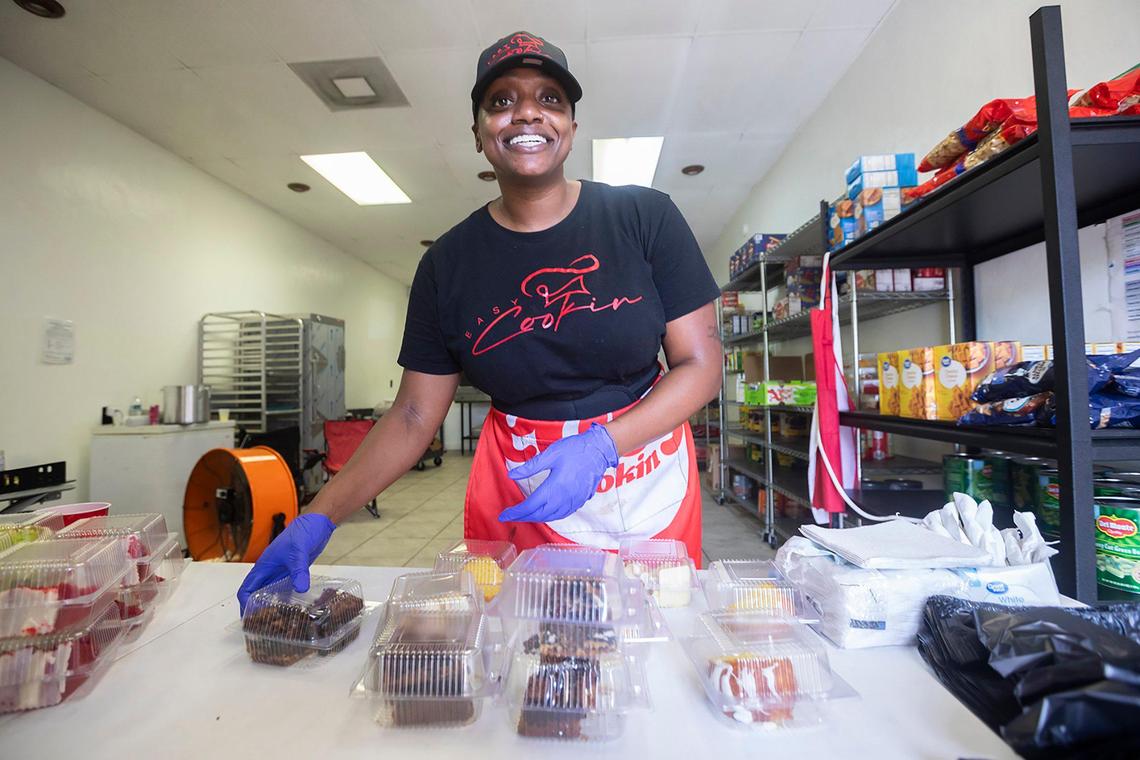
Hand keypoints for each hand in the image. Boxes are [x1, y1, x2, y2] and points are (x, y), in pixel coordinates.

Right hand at [236, 513, 335, 613]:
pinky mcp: (292, 572)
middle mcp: (270, 570)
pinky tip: (292, 609)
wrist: (317, 523)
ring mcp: (281, 571)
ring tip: (276, 622)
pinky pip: (284, 589)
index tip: (250, 618)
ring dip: (271, 605)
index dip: (245, 604)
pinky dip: (285, 599)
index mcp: (264, 565)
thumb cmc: (303, 532)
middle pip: (256, 593)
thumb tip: (300, 589)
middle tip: (262, 627)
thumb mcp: (299, 552)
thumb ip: (298, 570)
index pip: (246, 588)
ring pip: (270, 592)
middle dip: (256, 609)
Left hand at [499, 423, 617, 522]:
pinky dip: (552, 516)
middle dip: (523, 517)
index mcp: (554, 487)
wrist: (599, 450)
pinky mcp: (581, 500)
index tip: (504, 515)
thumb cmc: (575, 449)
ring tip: (526, 515)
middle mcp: (564, 498)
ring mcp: (574, 501)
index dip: (516, 512)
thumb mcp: (550, 454)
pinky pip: (563, 513)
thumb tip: (512, 475)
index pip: (530, 506)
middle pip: (540, 514)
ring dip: (537, 518)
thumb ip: (530, 467)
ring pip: (552, 517)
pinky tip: (547, 512)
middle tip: (511, 515)